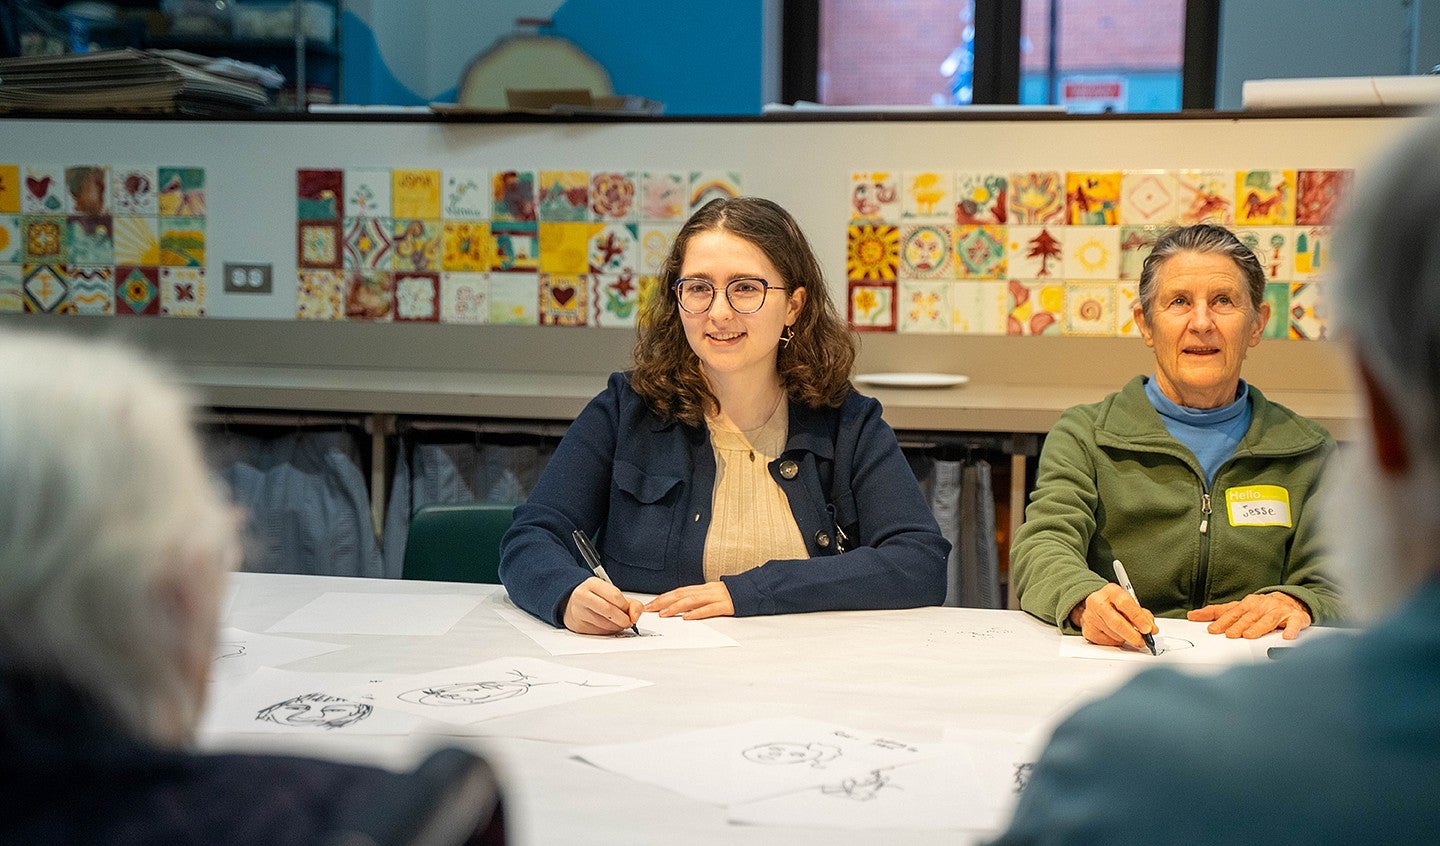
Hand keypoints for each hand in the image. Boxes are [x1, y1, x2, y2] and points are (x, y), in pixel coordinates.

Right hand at [562, 576, 643, 634]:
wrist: (573, 604)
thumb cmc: (596, 598)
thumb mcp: (613, 594)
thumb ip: (632, 604)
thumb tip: (635, 616)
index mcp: (593, 584)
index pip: (615, 595)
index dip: (626, 607)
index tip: (630, 613)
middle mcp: (583, 596)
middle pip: (608, 610)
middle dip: (623, 619)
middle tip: (628, 622)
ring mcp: (578, 611)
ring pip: (604, 624)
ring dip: (616, 627)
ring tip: (618, 623)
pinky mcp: (578, 625)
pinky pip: (598, 632)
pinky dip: (608, 632)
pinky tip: (608, 626)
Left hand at [644, 581, 734, 619]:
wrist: (754, 590)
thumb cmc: (732, 596)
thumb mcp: (713, 595)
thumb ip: (699, 600)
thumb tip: (681, 609)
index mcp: (702, 588)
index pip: (679, 591)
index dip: (663, 597)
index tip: (650, 605)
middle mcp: (706, 590)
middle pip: (681, 594)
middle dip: (663, 601)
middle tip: (649, 609)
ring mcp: (716, 597)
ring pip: (692, 600)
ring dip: (676, 607)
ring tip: (664, 614)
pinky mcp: (726, 605)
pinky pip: (710, 609)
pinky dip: (697, 613)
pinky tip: (688, 617)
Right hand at [1069, 583, 1155, 649]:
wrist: (1095, 607)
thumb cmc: (1115, 605)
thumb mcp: (1130, 602)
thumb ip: (1143, 615)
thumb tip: (1151, 629)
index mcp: (1111, 591)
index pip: (1125, 603)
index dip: (1138, 618)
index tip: (1148, 629)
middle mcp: (1097, 602)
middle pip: (1116, 622)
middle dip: (1132, 634)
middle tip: (1142, 641)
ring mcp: (1090, 617)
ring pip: (1113, 635)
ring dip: (1125, 638)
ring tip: (1128, 634)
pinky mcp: (1088, 631)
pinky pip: (1106, 642)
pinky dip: (1116, 642)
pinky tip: (1116, 635)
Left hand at [1188, 592, 1310, 639]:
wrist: (1291, 601)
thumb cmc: (1260, 608)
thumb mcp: (1238, 608)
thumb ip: (1216, 612)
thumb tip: (1192, 615)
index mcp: (1247, 604)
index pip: (1232, 613)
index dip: (1222, 621)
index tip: (1212, 630)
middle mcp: (1262, 606)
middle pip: (1249, 617)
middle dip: (1238, 625)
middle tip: (1229, 634)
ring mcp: (1279, 611)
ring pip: (1268, 620)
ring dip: (1258, 627)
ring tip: (1249, 636)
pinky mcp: (1296, 618)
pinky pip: (1294, 624)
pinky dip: (1291, 630)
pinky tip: (1286, 637)